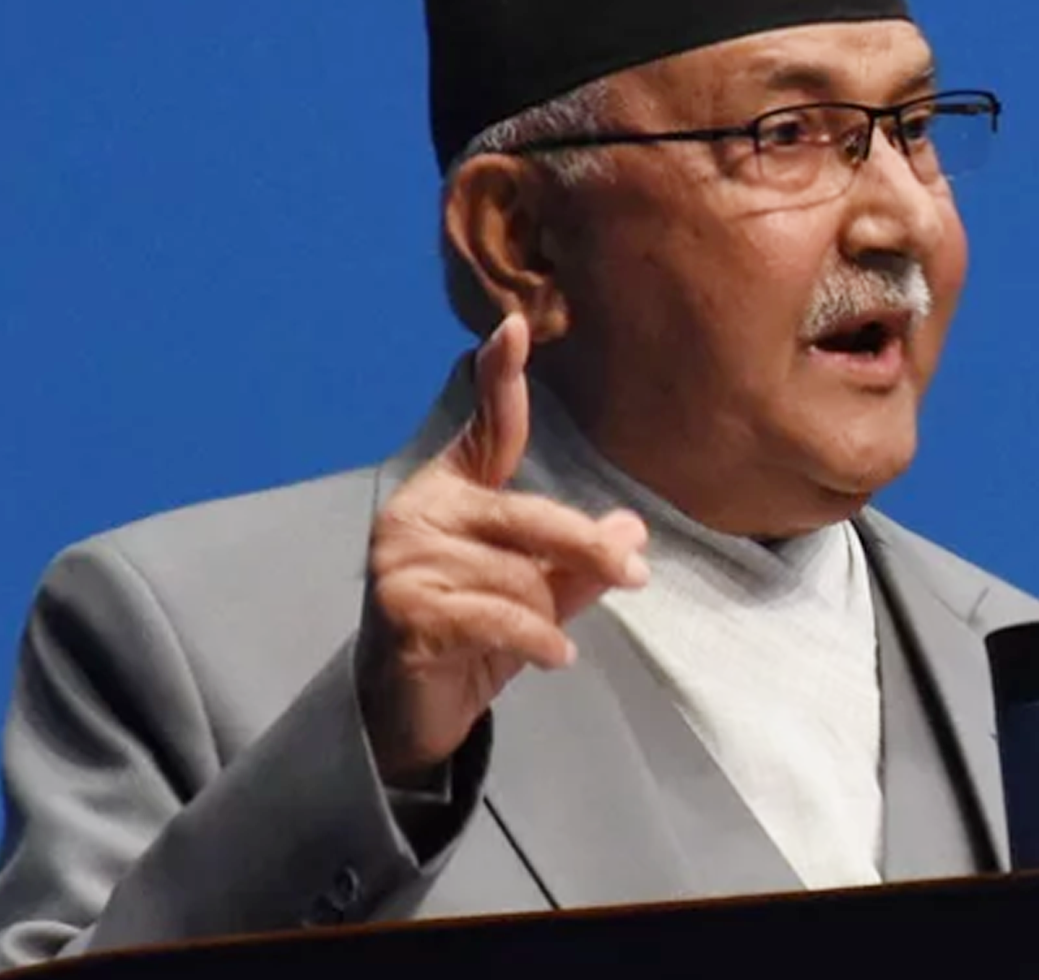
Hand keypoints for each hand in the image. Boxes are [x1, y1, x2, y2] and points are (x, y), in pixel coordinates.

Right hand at [355, 313, 648, 784]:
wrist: (409, 711)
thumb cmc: (472, 639)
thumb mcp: (538, 595)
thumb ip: (578, 561)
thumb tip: (632, 529)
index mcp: (450, 490)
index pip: (486, 429)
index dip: (501, 378)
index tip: (518, 326)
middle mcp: (419, 512)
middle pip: (528, 516)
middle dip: (587, 548)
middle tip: (636, 575)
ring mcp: (403, 560)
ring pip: (518, 577)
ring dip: (545, 614)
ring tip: (542, 638)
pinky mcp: (403, 609)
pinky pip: (498, 616)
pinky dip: (537, 639)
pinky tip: (554, 656)